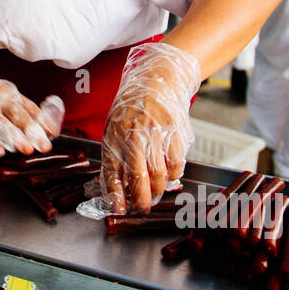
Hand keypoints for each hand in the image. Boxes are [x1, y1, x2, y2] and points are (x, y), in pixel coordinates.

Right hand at [0, 51, 63, 157]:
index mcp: (7, 91)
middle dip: (32, 131)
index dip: (42, 121)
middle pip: (17, 115)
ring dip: (13, 136)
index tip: (53, 133)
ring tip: (25, 149)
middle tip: (43, 145)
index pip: (29, 107)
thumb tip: (42, 124)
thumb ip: (17, 105)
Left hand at [99, 42, 199, 213]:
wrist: (157, 79)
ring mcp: (155, 134)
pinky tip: (170, 174)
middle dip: (142, 201)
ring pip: (159, 175)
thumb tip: (115, 189)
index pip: (112, 173)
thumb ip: (115, 156)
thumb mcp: (115, 128)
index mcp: (114, 135)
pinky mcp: (174, 132)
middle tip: (143, 209)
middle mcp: (133, 136)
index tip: (121, 210)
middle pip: (139, 179)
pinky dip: (174, 175)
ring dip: (159, 190)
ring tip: (157, 192)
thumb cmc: (132, 108)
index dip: (117, 196)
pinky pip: (176, 164)